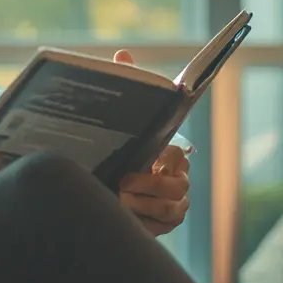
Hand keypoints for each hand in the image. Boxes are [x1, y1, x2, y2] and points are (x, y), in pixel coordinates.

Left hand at [114, 49, 190, 235]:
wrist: (104, 191)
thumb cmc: (118, 152)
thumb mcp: (120, 124)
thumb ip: (127, 88)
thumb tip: (123, 54)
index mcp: (171, 152)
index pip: (176, 152)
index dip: (166, 156)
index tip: (152, 157)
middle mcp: (178, 178)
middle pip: (176, 185)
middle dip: (151, 184)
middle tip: (123, 181)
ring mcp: (174, 204)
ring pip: (172, 209)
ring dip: (145, 204)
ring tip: (120, 199)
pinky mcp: (165, 226)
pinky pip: (161, 227)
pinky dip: (142, 222)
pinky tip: (123, 216)